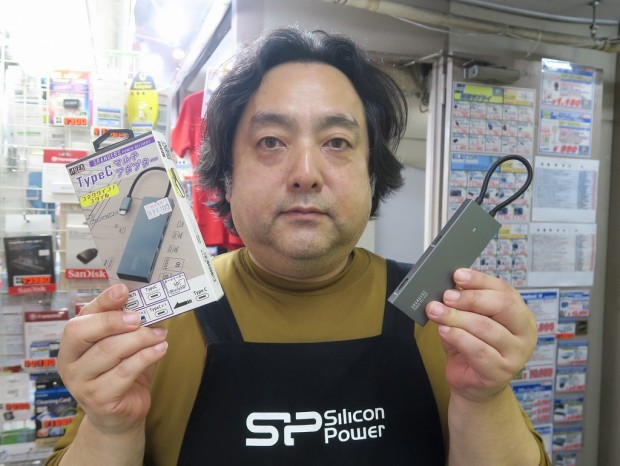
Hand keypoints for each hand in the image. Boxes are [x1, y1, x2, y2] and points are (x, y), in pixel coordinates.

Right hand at [57, 283, 167, 434]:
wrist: (120, 413)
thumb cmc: (120, 371)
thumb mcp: (121, 344)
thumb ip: (125, 322)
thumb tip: (145, 299)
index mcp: (70, 345)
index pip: (79, 318)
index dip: (101, 303)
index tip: (123, 291)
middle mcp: (68, 363)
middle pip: (85, 333)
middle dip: (115, 320)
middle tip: (141, 317)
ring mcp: (80, 384)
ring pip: (110, 351)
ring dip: (140, 338)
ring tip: (160, 333)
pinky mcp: (99, 399)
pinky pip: (125, 372)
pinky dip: (146, 356)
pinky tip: (161, 349)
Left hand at [425, 268, 536, 402]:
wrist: (472, 383)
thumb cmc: (471, 346)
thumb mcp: (468, 320)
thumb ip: (464, 304)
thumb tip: (447, 286)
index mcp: (520, 314)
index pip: (504, 290)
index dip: (480, 280)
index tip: (457, 274)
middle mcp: (525, 332)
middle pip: (502, 305)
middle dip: (470, 298)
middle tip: (446, 296)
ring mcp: (516, 354)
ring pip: (486, 327)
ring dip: (457, 317)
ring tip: (436, 311)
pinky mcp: (501, 372)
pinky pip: (478, 350)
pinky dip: (458, 337)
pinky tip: (444, 330)